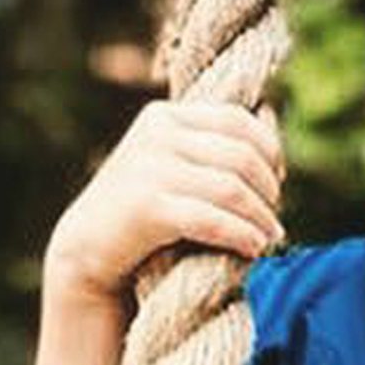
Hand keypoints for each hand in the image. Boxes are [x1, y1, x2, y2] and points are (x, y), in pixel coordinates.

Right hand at [43, 98, 285, 298]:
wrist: (88, 248)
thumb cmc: (143, 210)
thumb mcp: (175, 165)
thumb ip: (215, 145)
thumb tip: (273, 116)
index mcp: (165, 115)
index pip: (236, 120)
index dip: (269, 151)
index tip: (276, 183)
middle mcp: (157, 133)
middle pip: (240, 155)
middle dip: (268, 191)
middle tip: (274, 220)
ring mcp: (149, 167)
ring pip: (231, 187)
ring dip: (260, 218)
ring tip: (269, 238)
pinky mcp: (147, 206)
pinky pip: (212, 218)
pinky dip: (241, 235)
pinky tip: (253, 249)